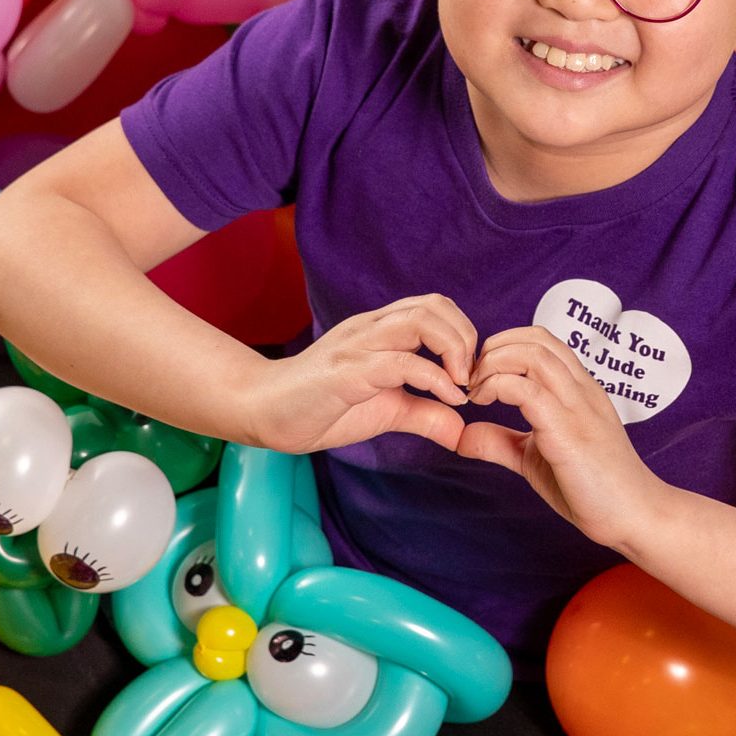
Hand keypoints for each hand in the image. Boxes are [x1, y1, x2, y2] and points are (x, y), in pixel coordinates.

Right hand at [244, 294, 475, 454]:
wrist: (264, 413)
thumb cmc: (322, 407)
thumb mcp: (387, 411)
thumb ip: (424, 414)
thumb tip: (461, 430)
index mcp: (381, 329)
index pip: (436, 306)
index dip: (465, 334)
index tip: (470, 375)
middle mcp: (372, 328)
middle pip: (435, 305)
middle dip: (467, 338)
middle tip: (470, 378)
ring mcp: (359, 346)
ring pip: (420, 320)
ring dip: (454, 350)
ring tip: (460, 384)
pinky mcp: (347, 371)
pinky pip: (401, 363)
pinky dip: (435, 379)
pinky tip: (447, 400)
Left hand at [456, 325, 663, 551]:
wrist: (633, 516)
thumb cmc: (592, 488)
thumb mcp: (534, 457)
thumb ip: (500, 441)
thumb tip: (461, 435)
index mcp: (577, 388)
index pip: (540, 340)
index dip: (502, 347)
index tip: (479, 378)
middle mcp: (580, 388)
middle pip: (534, 337)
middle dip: (492, 350)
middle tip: (471, 383)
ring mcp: (577, 407)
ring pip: (532, 354)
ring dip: (493, 364)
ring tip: (477, 393)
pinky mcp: (569, 432)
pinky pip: (529, 391)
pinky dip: (497, 387)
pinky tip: (484, 406)